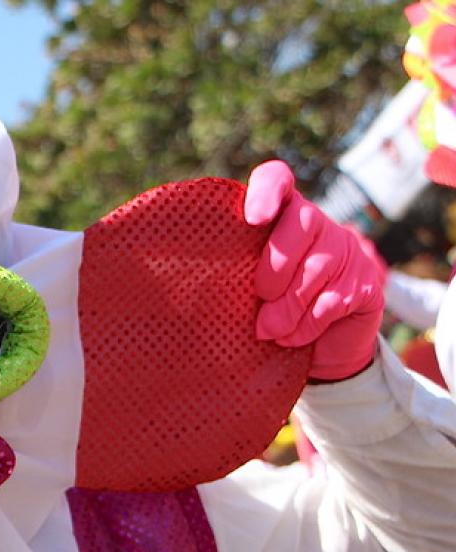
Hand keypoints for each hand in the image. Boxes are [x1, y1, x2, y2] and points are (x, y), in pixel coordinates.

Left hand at [244, 161, 384, 381]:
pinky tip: (292, 338)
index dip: (266, 191)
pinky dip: (307, 325)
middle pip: (302, 222)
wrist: (317, 349)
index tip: (254, 220)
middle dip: (276, 266)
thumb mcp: (243, 291)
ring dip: (287, 307)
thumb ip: (231, 276)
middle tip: (259, 297)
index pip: (276, 179)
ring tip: (269, 331)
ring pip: (317, 268)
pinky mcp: (367, 281)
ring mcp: (347, 249)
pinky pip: (333, 300)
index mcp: (279, 217)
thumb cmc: (267, 312)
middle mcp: (316, 223)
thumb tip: (208, 290)